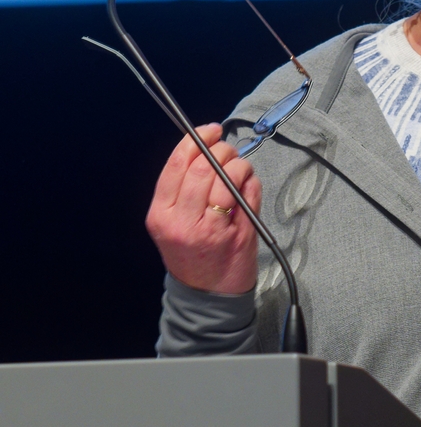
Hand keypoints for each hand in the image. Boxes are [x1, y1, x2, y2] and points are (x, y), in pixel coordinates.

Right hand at [146, 123, 261, 293]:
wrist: (207, 296)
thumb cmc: (192, 254)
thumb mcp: (172, 221)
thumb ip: (183, 188)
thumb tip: (204, 147)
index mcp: (161, 214)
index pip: (176, 164)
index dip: (195, 140)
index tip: (210, 131)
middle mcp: (183, 221)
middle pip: (204, 167)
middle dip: (221, 150)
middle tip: (228, 151)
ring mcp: (212, 228)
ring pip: (228, 176)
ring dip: (239, 165)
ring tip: (240, 171)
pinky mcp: (238, 234)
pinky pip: (249, 193)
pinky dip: (252, 182)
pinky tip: (248, 187)